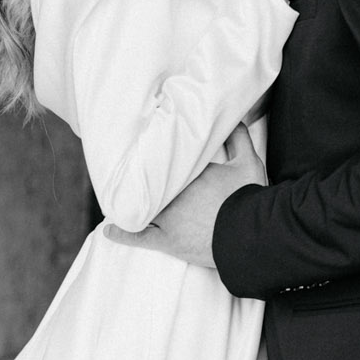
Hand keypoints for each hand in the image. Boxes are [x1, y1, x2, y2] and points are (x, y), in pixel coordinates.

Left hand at [104, 126, 265, 268]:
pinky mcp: (167, 240)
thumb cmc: (250, 197)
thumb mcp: (248, 162)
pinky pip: (139, 237)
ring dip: (131, 204)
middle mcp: (173, 194)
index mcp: (188, 173)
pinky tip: (109, 230)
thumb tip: (234, 119)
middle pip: (150, 184)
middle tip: (125, 173)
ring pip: (142, 208)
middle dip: (140, 179)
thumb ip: (238, 139)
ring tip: (118, 199)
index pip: (165, 162)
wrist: (250, 233)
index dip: (157, 160)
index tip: (147, 151)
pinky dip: (122, 233)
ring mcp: (168, 218)